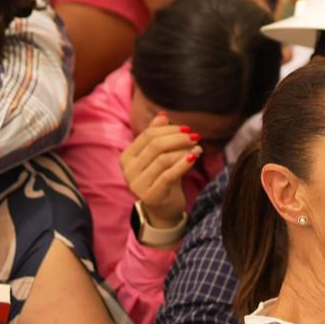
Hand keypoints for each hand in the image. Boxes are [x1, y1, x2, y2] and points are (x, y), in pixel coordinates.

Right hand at [120, 112, 200, 231]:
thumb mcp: (158, 156)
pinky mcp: (151, 196)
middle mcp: (128, 171)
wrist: (164, 208)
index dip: (169, 129)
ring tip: (197, 148)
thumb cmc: (162, 177)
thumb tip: (163, 115)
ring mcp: (137, 184)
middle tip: (195, 136)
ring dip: (184, 150)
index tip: (187, 128)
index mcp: (126, 157)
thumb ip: (157, 136)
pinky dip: (184, 163)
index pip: (148, 135)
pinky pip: (170, 175)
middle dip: (178, 138)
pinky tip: (195, 157)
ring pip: (164, 159)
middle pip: (156, 145)